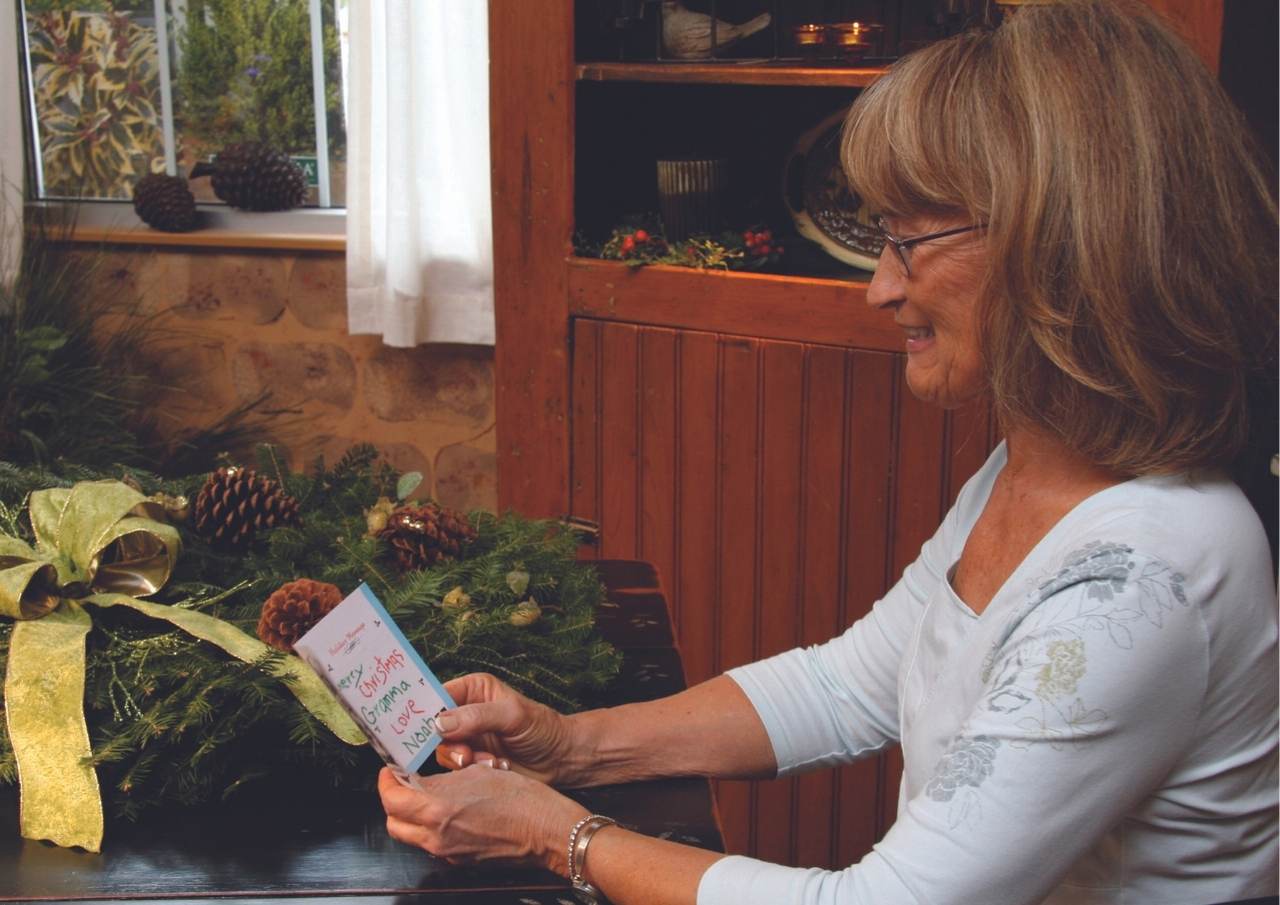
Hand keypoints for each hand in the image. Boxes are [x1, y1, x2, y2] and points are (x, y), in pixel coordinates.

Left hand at [379, 766, 585, 870]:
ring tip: (427, 796)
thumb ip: (445, 777)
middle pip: (393, 822)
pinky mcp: (460, 860)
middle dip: (393, 801)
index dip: (387, 781)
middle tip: (403, 783)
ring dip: (411, 816)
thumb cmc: (522, 798)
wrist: (548, 831)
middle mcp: (436, 835)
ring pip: (411, 835)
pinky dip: (431, 828)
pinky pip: (432, 844)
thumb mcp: (479, 772)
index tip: (391, 770)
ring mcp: (448, 852)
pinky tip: (450, 811)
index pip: (391, 798)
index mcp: (438, 808)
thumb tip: (426, 779)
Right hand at [434, 673, 578, 784]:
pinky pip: (457, 770)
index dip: (426, 713)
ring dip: (465, 761)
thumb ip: (476, 716)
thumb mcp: (512, 715)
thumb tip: (439, 723)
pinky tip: (498, 768)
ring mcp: (467, 738)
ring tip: (492, 762)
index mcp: (471, 690)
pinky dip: (474, 772)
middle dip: (449, 744)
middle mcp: (464, 712)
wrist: (560, 759)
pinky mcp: (472, 762)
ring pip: (444, 752)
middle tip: (466, 755)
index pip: (436, 697)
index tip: (424, 730)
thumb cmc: (542, 728)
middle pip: (433, 728)